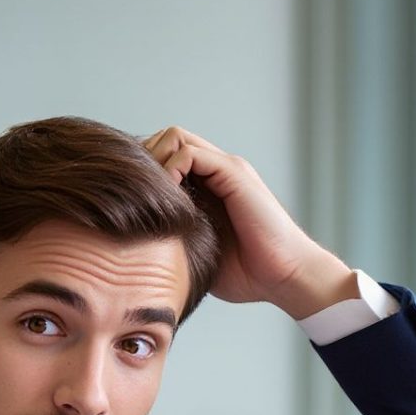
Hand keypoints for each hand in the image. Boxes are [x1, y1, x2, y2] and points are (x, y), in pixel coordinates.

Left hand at [142, 126, 351, 318]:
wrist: (285, 277)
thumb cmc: (248, 273)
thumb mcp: (200, 251)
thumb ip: (177, 236)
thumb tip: (140, 245)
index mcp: (210, 186)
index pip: (164, 155)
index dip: (143, 172)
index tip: (131, 200)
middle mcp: (217, 170)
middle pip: (165, 139)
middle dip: (144, 161)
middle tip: (135, 195)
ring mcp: (226, 168)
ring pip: (174, 137)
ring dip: (155, 161)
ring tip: (150, 197)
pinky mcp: (233, 173)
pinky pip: (189, 153)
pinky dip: (170, 169)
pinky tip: (168, 200)